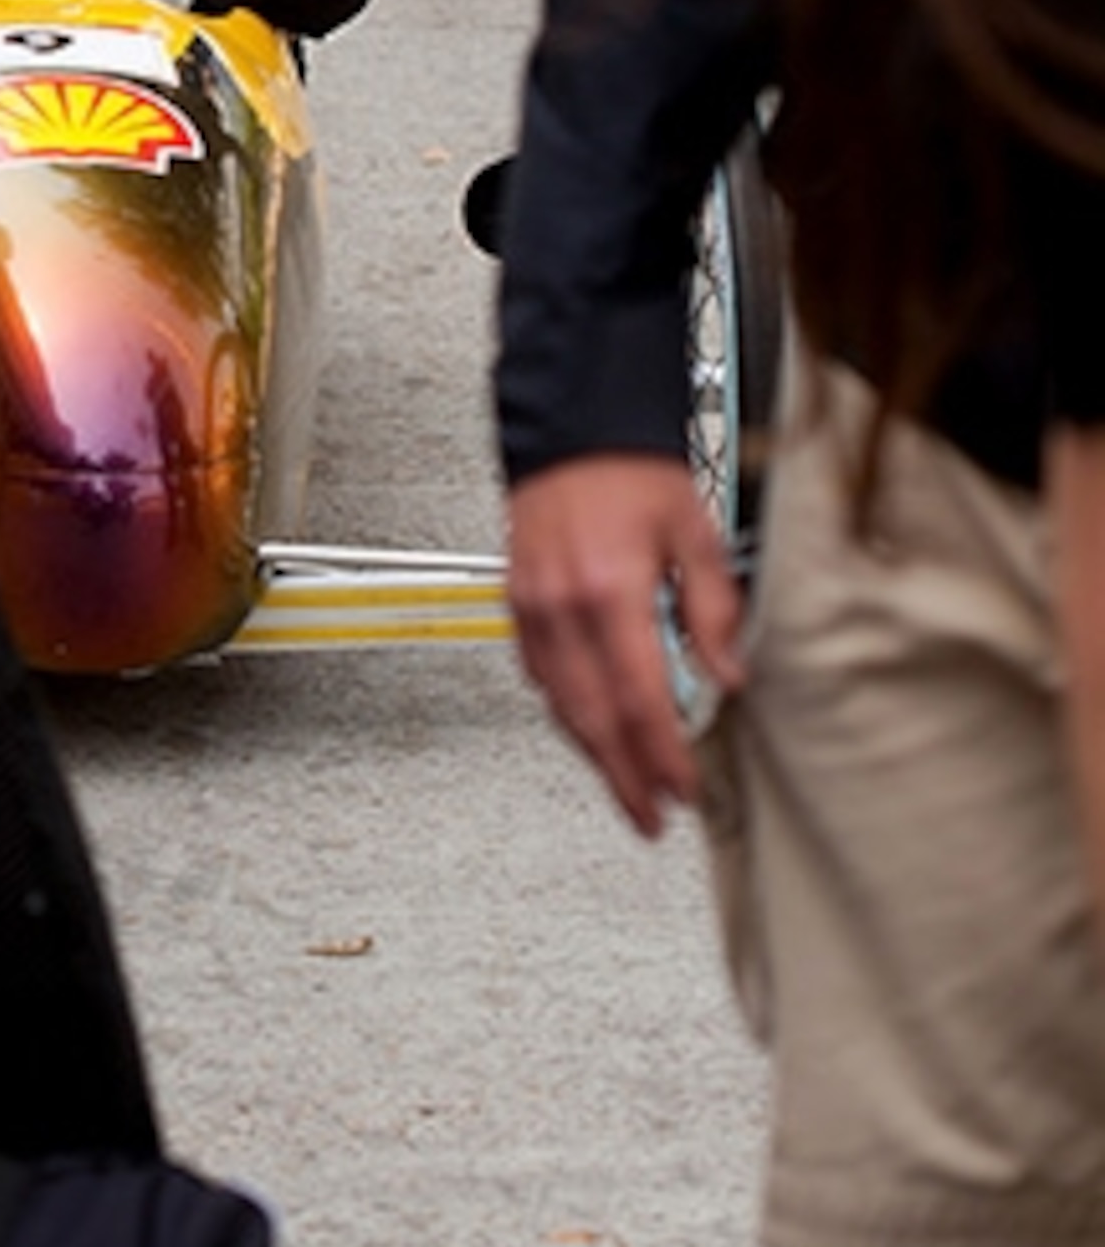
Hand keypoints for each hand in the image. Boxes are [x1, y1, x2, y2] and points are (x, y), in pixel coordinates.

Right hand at [506, 456, 745, 838]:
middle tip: (650, 817)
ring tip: (623, 787)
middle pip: (594, 717)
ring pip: (561, 704)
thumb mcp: (696, 531)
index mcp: (612, 592)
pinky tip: (585, 725)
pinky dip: (565, 710)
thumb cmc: (630, 470)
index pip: (640, 699)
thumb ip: (715, 607)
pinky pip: (539, 674)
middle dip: (624, 776)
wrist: (571, 429)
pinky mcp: (518, 602)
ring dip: (593, 754)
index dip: (663, 755)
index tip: (682, 788)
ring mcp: (534, 607)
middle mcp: (565, 607)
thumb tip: (729, 672)